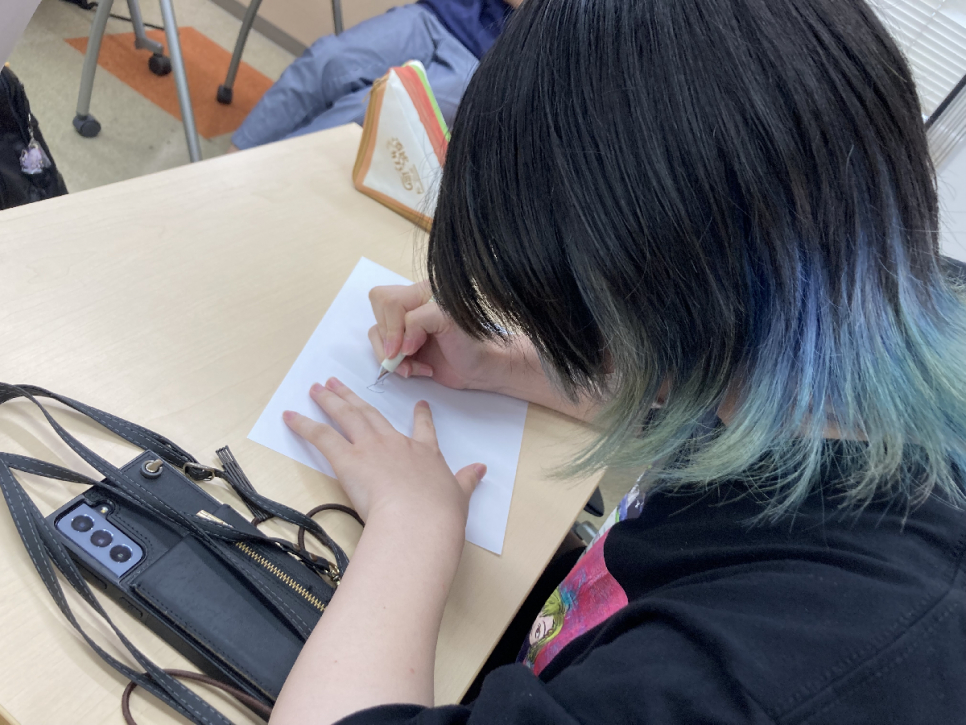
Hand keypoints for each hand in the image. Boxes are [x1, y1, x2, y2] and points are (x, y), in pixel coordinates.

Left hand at [283, 378, 485, 525]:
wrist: (420, 518)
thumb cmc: (439, 514)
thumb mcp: (460, 496)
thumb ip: (467, 481)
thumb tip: (480, 470)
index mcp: (425, 454)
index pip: (423, 430)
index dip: (421, 416)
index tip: (419, 405)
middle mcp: (396, 444)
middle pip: (372, 414)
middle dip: (355, 398)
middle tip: (340, 384)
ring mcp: (371, 448)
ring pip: (347, 417)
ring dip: (331, 400)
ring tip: (318, 388)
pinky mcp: (348, 459)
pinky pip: (322, 437)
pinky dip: (304, 425)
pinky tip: (290, 416)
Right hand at [368, 281, 499, 389]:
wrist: (480, 369)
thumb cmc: (472, 343)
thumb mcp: (450, 322)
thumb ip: (419, 320)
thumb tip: (399, 344)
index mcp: (423, 291)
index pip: (389, 301)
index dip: (393, 327)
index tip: (406, 348)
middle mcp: (412, 304)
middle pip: (378, 314)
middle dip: (390, 341)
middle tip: (408, 355)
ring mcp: (405, 325)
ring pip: (376, 334)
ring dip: (393, 358)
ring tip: (414, 367)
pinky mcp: (402, 345)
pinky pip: (383, 351)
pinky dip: (397, 366)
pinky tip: (418, 368)